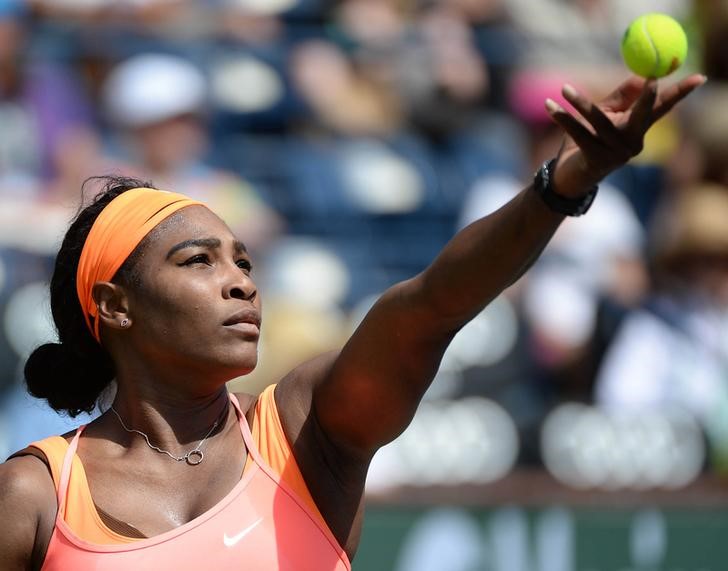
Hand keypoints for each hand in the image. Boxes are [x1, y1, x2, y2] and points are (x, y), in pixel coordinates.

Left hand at [545, 74, 706, 197]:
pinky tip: (550, 106)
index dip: (680, 93)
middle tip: (651, 79)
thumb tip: (642, 75)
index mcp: (638, 131)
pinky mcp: (595, 160)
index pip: (662, 109)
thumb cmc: (586, 141)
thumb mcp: (605, 116)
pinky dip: (563, 117)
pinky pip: (579, 132)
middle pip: (643, 116)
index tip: (699, 77)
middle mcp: (632, 144)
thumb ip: (621, 97)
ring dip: (580, 103)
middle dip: (647, 98)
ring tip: (564, 89)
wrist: (567, 177)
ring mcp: (615, 155)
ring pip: (600, 120)